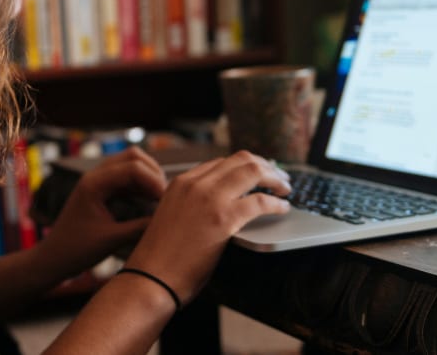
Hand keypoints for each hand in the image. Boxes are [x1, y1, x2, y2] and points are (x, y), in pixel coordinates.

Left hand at [36, 147, 167, 279]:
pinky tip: (149, 202)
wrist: (53, 259)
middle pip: (133, 157)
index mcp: (94, 183)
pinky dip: (140, 185)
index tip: (166, 201)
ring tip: (160, 199)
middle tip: (165, 197)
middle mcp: (95, 176)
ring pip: (130, 165)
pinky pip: (126, 179)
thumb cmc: (76, 250)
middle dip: (153, 173)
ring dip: (148, 178)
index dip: (154, 181)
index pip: (133, 167)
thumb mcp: (111, 240)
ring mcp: (98, 181)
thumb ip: (140, 227)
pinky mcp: (101, 190)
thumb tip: (168, 220)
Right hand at [123, 151, 290, 304]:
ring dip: (275, 178)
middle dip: (265, 165)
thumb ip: (193, 204)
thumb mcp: (173, 216)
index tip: (258, 174)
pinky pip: (260, 201)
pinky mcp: (224, 218)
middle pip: (240, 159)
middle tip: (279, 177)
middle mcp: (195, 184)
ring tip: (285, 189)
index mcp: (180, 182)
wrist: (152, 277)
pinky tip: (282, 208)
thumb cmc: (161, 257)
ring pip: (252, 171)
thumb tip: (221, 205)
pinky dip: (276, 203)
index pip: (221, 162)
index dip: (244, 166)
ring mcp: (209, 198)